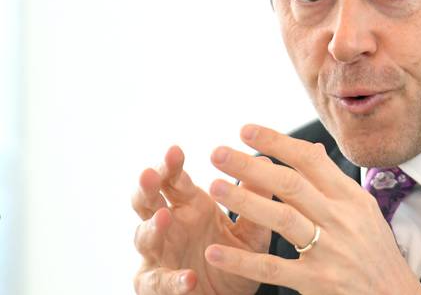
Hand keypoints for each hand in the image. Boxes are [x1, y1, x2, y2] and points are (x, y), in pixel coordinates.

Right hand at [131, 146, 271, 293]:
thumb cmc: (237, 258)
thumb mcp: (252, 230)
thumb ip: (256, 199)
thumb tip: (266, 160)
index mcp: (190, 206)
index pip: (174, 180)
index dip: (171, 165)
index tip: (175, 150)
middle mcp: (169, 226)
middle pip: (148, 201)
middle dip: (147, 187)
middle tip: (149, 173)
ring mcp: (159, 255)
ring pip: (144, 238)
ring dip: (152, 228)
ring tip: (164, 217)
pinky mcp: (157, 285)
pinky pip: (159, 282)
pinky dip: (172, 280)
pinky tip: (189, 278)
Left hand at [203, 125, 420, 294]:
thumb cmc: (376, 251)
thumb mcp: (363, 209)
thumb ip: (334, 182)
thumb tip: (313, 149)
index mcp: (349, 197)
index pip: (309, 160)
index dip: (276, 142)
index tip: (245, 130)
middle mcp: (339, 219)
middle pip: (290, 184)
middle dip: (251, 166)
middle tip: (218, 153)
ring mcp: (328, 250)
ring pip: (282, 219)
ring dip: (245, 201)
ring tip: (215, 187)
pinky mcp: (317, 282)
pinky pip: (274, 268)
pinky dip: (243, 260)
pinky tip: (216, 251)